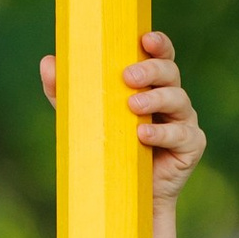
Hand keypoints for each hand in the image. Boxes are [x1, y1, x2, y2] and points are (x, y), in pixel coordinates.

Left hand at [38, 28, 206, 203]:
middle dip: (152, 70)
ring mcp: (184, 121)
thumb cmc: (107, 149)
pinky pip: (181, 135)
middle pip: (170, 73)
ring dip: (156, 100)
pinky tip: (142, 134)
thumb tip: (47, 61)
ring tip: (132, 106)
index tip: (145, 39)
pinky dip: (162, 133)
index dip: (158, 44)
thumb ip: (65, 92)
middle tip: (127, 76)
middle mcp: (172, 98)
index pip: (160, 56)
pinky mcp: (191, 146)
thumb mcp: (82, 118)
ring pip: (178, 100)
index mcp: (152, 85)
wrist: (125, 197)